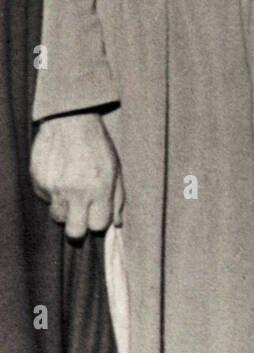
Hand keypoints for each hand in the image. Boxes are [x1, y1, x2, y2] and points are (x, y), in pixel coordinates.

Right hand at [30, 112, 123, 240]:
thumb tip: (118, 224)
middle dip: (79, 227)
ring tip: (71, 190)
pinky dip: (52, 192)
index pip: (98, 226)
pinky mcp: (38, 182)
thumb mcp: (115, 168)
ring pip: (57, 217)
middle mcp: (76, 192)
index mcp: (99, 189)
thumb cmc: (96, 144)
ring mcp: (54, 188)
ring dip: (65, 209)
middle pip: (74, 232)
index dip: (98, 222)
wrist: (69, 119)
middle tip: (82, 214)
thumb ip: (118, 198)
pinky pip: (45, 198)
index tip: (98, 214)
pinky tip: (59, 175)